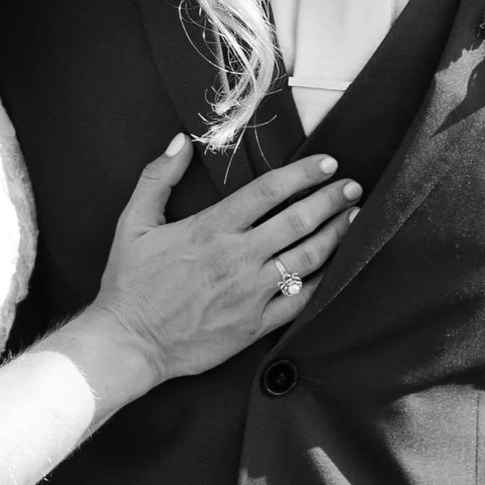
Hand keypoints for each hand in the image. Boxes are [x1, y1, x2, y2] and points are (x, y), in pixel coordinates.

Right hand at [85, 138, 360, 388]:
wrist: (130, 343)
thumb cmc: (130, 283)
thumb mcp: (133, 223)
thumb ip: (158, 178)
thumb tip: (180, 141)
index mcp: (210, 229)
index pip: (268, 191)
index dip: (304, 173)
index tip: (328, 163)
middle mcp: (237, 257)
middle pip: (298, 220)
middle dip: (332, 200)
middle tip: (353, 187)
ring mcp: (251, 293)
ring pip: (307, 258)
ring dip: (335, 235)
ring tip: (354, 218)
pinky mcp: (256, 324)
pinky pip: (301, 301)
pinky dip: (323, 282)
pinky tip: (337, 266)